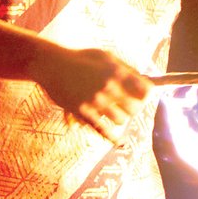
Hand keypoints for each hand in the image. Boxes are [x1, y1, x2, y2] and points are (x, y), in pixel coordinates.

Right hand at [34, 46, 150, 144]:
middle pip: (135, 108)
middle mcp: (109, 88)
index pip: (145, 90)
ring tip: (112, 112)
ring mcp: (96, 102)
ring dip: (119, 117)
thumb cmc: (79, 58)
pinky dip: (113, 138)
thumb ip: (124, 68)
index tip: (143, 96)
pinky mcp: (84, 113)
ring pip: (121, 120)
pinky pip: (104, 130)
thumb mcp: (104, 56)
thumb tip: (143, 80)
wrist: (51, 64)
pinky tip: (120, 142)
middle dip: (133, 107)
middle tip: (127, 105)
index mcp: (117, 72)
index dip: (146, 95)